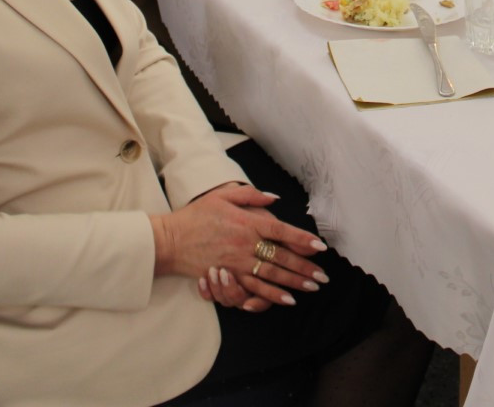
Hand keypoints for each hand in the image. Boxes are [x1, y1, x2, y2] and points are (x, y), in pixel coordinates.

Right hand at [153, 184, 329, 310]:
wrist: (171, 239)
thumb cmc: (197, 215)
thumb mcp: (223, 195)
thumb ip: (251, 195)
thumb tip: (274, 198)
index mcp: (247, 223)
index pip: (281, 231)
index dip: (302, 240)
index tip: (320, 247)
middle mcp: (245, 244)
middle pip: (281, 257)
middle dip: (305, 267)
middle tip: (323, 276)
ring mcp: (237, 263)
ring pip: (272, 275)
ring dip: (294, 282)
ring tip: (312, 287)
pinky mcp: (228, 276)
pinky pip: (254, 288)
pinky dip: (272, 294)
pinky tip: (287, 299)